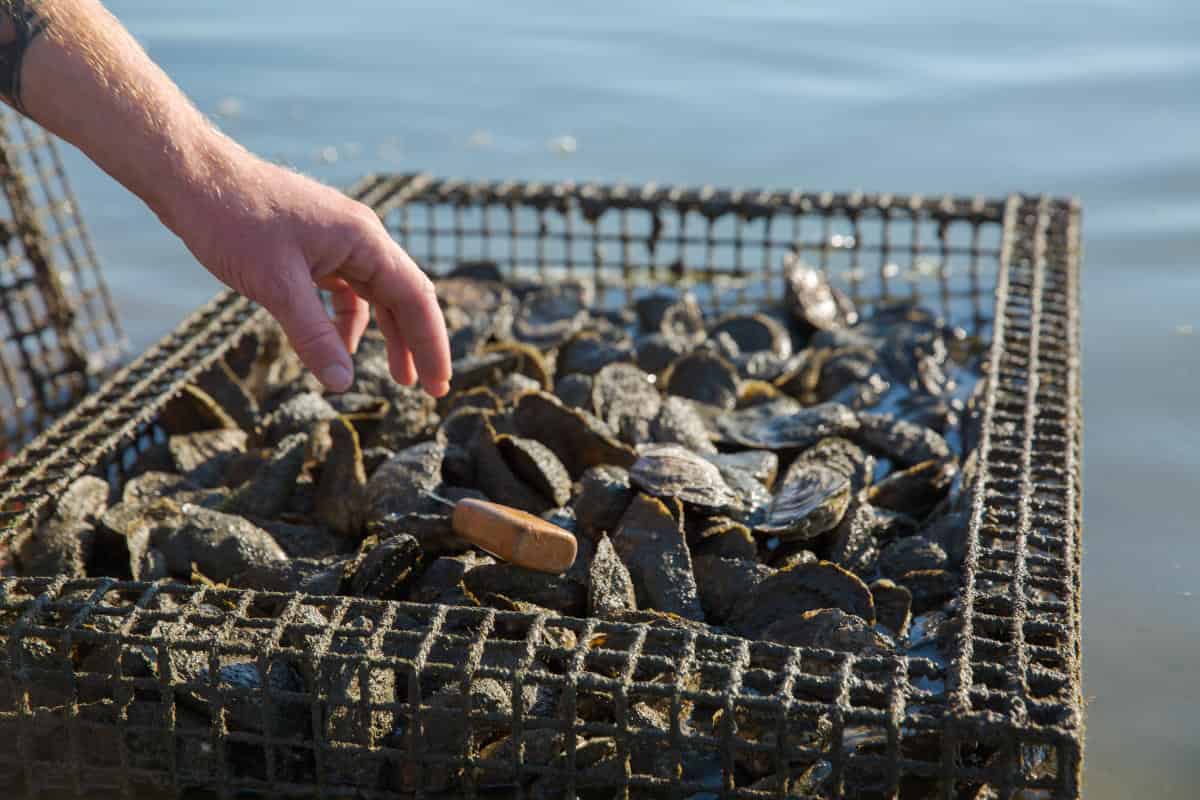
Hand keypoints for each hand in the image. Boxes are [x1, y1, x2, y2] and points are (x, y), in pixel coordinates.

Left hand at [161, 145, 450, 396]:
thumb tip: (342, 383)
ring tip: (396, 376)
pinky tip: (338, 344)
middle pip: (405, 297)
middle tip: (428, 389)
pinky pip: (346, 288)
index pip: (416, 298)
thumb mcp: (276, 286)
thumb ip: (314, 336)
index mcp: (364, 240)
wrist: (192, 177)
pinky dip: (348, 320)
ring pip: (377, 294)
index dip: (431, 345)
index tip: (438, 386)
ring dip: (388, 334)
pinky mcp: (313, 247)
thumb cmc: (234, 220)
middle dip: (418, 343)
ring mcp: (337, 241)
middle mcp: (360, 238)